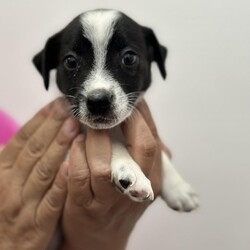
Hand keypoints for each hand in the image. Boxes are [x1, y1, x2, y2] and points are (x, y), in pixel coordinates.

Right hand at [0, 98, 79, 249]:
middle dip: (52, 126)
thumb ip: (18, 157)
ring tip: (74, 127)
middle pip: (34, 150)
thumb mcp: (5, 179)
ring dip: (58, 147)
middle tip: (69, 107)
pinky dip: (59, 184)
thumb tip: (34, 130)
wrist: (3, 249)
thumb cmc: (7, 207)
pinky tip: (70, 166)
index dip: (40, 120)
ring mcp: (24, 204)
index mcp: (2, 170)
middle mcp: (11, 184)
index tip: (56, 104)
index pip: (23, 139)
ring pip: (42, 171)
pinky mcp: (37, 224)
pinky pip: (50, 202)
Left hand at [61, 99, 168, 249]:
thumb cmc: (119, 202)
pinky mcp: (84, 206)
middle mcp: (137, 189)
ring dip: (95, 139)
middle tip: (112, 108)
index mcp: (152, 179)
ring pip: (104, 163)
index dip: (142, 115)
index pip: (152, 140)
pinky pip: (79, 175)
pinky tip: (75, 144)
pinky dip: (76, 155)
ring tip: (88, 126)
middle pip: (140, 147)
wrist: (99, 239)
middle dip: (126, 120)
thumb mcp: (139, 183)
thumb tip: (153, 129)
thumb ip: (145, 157)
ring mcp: (110, 200)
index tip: (132, 99)